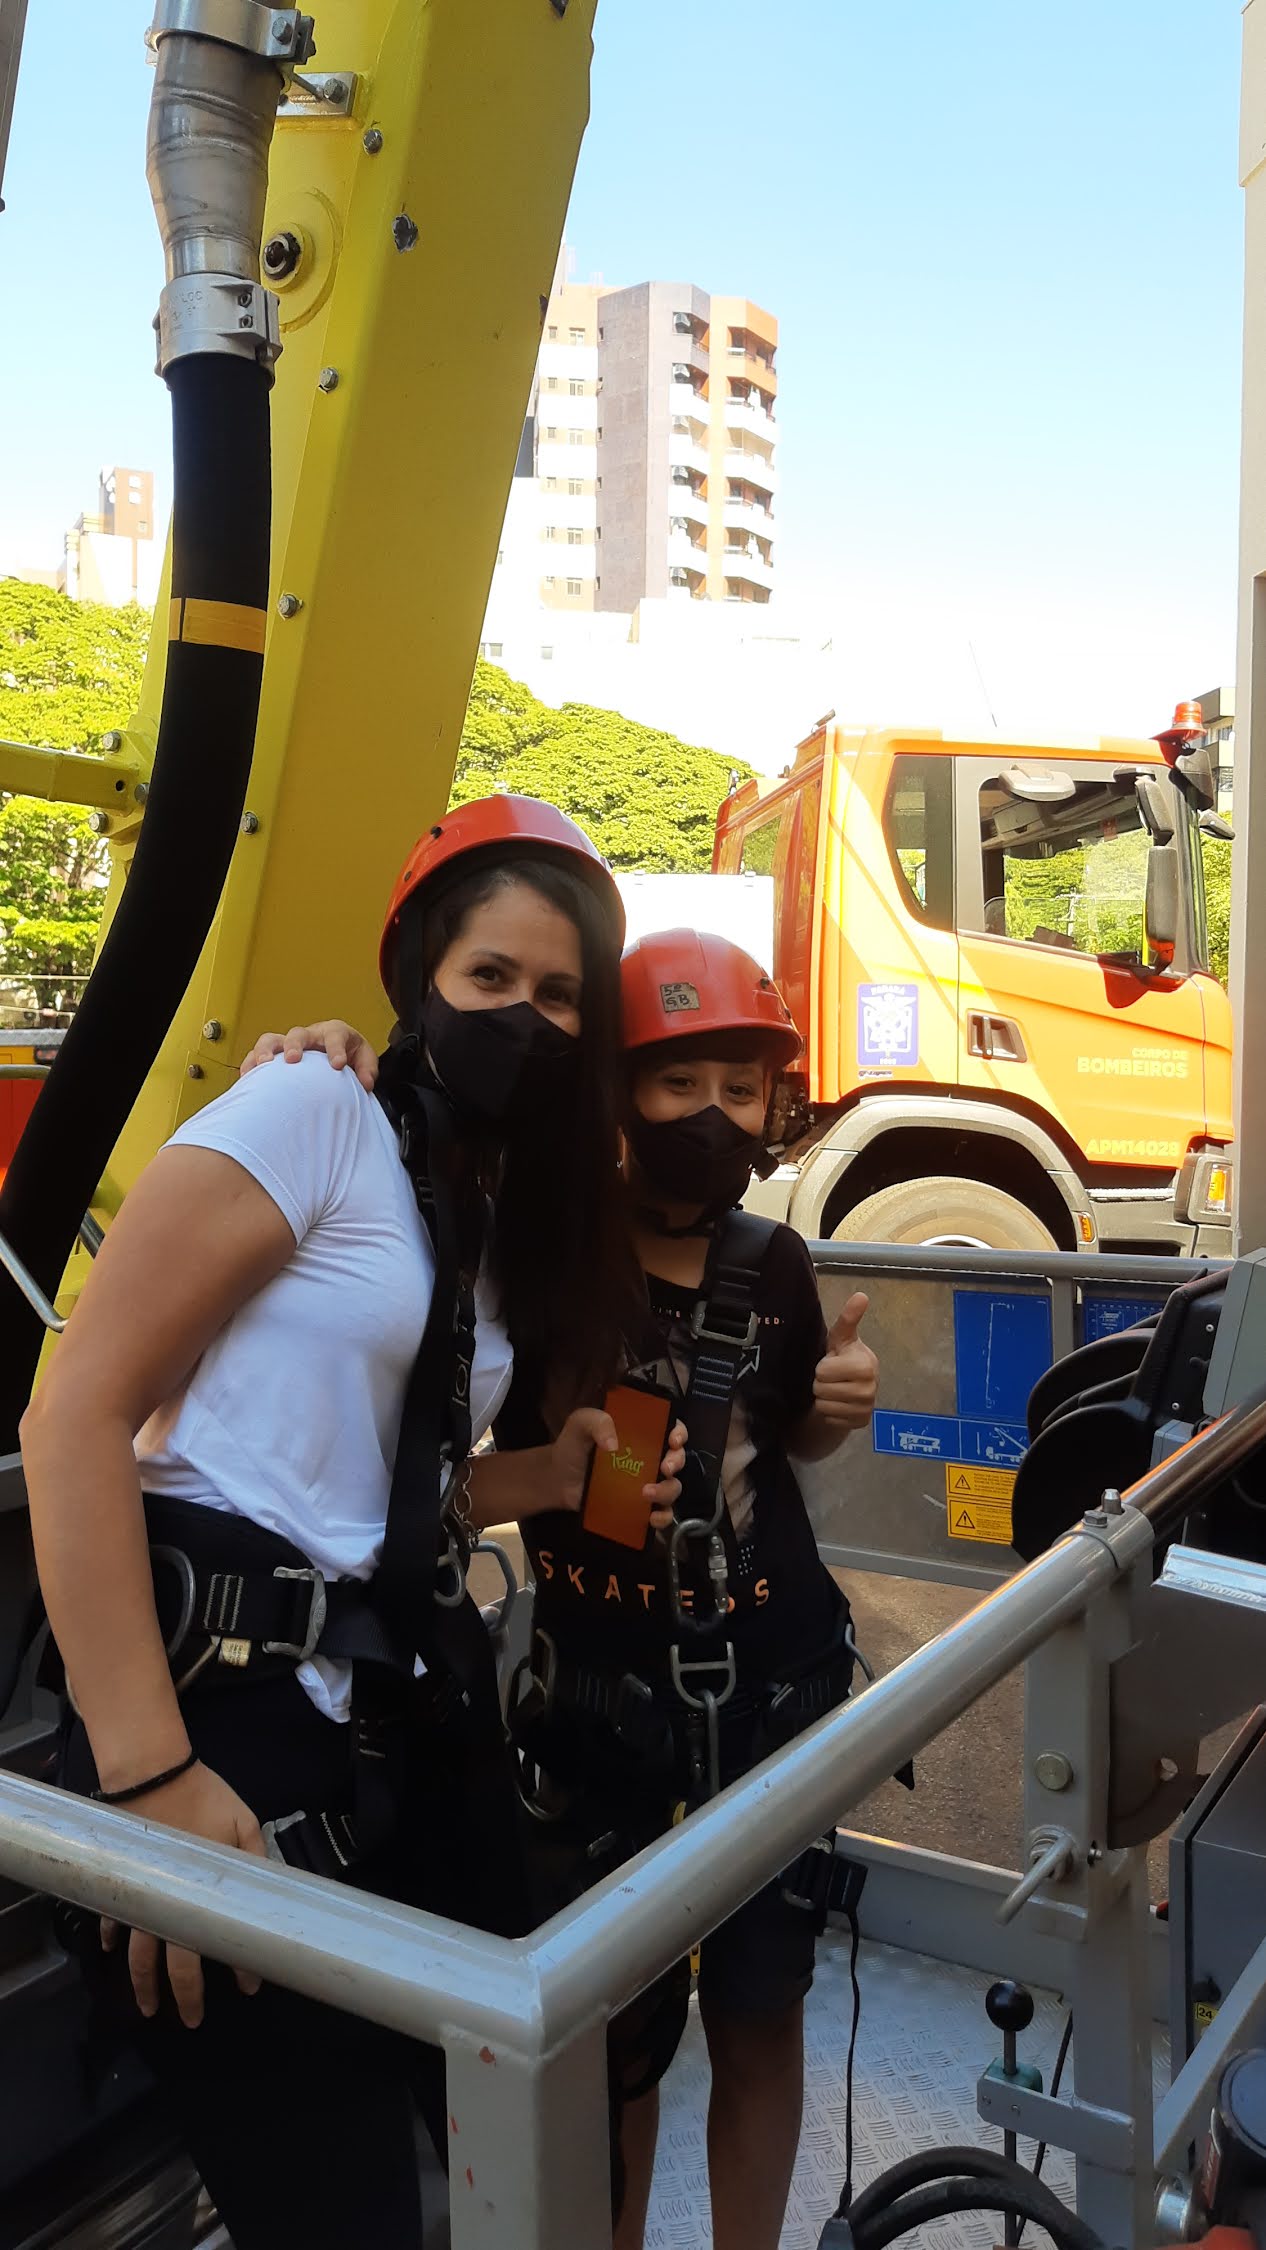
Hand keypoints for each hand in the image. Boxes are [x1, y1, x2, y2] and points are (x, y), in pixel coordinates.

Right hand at [99, 1762, 267, 2029]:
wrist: (152, 1773)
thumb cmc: (202, 1796)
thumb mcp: (243, 1823)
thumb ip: (255, 1859)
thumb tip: (269, 1893)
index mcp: (203, 1894)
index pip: (220, 1943)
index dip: (239, 1967)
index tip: (250, 1987)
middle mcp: (168, 1905)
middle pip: (173, 1963)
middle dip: (185, 1995)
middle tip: (192, 2021)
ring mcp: (139, 1895)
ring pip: (138, 1953)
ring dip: (143, 1983)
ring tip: (150, 2009)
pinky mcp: (120, 1880)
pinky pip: (114, 1918)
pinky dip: (112, 1936)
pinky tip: (112, 1951)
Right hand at [239, 1020, 377, 1091]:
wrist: (337, 1055)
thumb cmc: (351, 1056)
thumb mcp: (364, 1060)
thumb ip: (367, 1070)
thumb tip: (365, 1083)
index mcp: (334, 1033)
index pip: (335, 1035)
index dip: (335, 1049)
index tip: (337, 1065)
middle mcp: (310, 1036)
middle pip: (298, 1033)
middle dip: (294, 1045)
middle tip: (293, 1059)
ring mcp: (289, 1045)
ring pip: (271, 1040)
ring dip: (265, 1051)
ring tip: (263, 1066)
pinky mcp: (276, 1056)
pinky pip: (257, 1056)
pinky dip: (250, 1065)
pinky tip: (247, 1079)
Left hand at [548, 1408, 686, 1529]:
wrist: (558, 1481)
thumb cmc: (573, 1447)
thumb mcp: (581, 1423)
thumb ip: (596, 1421)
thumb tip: (613, 1444)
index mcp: (641, 1435)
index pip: (671, 1428)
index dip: (679, 1433)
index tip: (673, 1441)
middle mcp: (649, 1458)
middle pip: (677, 1458)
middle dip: (677, 1462)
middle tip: (664, 1468)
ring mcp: (646, 1484)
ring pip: (672, 1487)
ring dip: (667, 1491)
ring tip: (647, 1493)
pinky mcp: (639, 1507)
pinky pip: (661, 1513)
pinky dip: (662, 1517)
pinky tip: (651, 1518)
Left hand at [812, 1293, 877, 1429]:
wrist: (850, 1386)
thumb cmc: (844, 1357)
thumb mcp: (842, 1338)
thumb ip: (849, 1318)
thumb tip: (861, 1295)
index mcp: (866, 1365)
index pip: (824, 1372)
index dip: (822, 1367)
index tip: (832, 1363)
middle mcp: (870, 1389)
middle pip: (822, 1390)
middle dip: (821, 1383)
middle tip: (831, 1377)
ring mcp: (866, 1408)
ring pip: (824, 1406)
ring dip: (824, 1398)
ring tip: (834, 1389)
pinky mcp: (860, 1423)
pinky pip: (830, 1420)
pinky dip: (830, 1413)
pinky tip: (838, 1403)